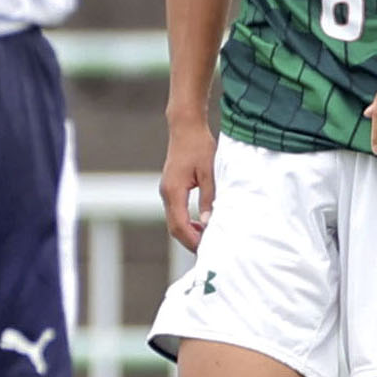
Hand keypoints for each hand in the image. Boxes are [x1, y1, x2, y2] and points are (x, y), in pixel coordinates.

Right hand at [160, 119, 217, 253]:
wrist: (185, 127)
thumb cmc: (199, 146)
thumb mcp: (209, 173)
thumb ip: (208, 198)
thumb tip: (208, 223)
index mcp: (174, 191)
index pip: (180, 225)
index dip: (193, 240)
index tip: (207, 249)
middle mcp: (166, 193)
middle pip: (175, 228)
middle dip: (190, 241)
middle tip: (210, 250)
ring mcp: (166, 191)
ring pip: (174, 221)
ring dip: (189, 232)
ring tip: (208, 239)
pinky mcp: (170, 188)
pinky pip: (176, 212)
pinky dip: (186, 222)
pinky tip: (201, 224)